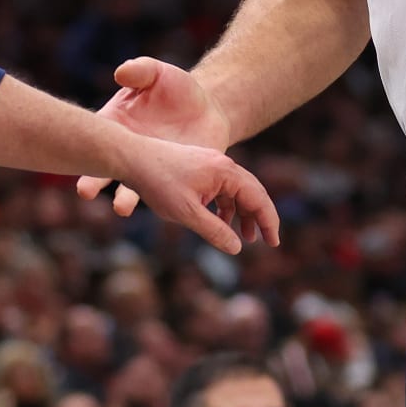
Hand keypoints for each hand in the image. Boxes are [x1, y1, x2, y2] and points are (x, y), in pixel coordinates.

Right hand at [75, 57, 231, 217]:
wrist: (207, 110)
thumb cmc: (177, 88)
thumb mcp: (160, 74)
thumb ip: (141, 70)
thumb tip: (121, 73)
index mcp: (116, 124)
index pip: (96, 138)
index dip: (84, 147)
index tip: (72, 154)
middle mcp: (127, 152)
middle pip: (104, 169)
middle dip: (93, 180)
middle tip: (84, 190)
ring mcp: (147, 171)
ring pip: (131, 190)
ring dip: (124, 199)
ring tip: (121, 208)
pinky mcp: (171, 183)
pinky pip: (163, 196)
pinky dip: (161, 204)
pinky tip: (162, 210)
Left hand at [116, 135, 279, 253]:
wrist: (132, 158)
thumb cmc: (158, 183)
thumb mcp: (187, 213)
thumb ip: (214, 231)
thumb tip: (238, 248)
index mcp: (225, 171)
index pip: (258, 197)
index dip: (269, 221)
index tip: (273, 243)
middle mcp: (223, 164)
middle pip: (252, 191)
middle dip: (260, 217)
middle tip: (266, 241)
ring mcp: (211, 164)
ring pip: (236, 191)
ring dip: (242, 213)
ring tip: (245, 237)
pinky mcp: (199, 167)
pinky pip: (221, 188)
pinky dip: (225, 206)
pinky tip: (220, 222)